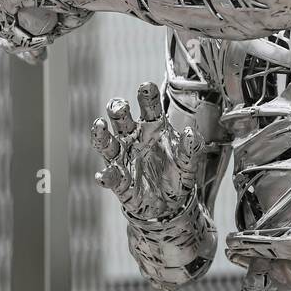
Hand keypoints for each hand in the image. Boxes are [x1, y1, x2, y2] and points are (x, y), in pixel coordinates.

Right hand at [90, 82, 203, 220]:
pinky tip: (104, 175)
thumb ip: (190, 147)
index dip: (146, 96)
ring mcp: (125, 160)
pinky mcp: (121, 183)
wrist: (171, 203)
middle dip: (118, 110)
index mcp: (153, 128)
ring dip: (102, 135)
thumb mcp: (189, 161)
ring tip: (99, 125)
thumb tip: (190, 132)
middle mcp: (134, 140)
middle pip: (121, 120)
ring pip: (108, 144)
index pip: (149, 108)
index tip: (145, 87)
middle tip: (120, 106)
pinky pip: (112, 178)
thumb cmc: (176, 172)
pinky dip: (107, 177)